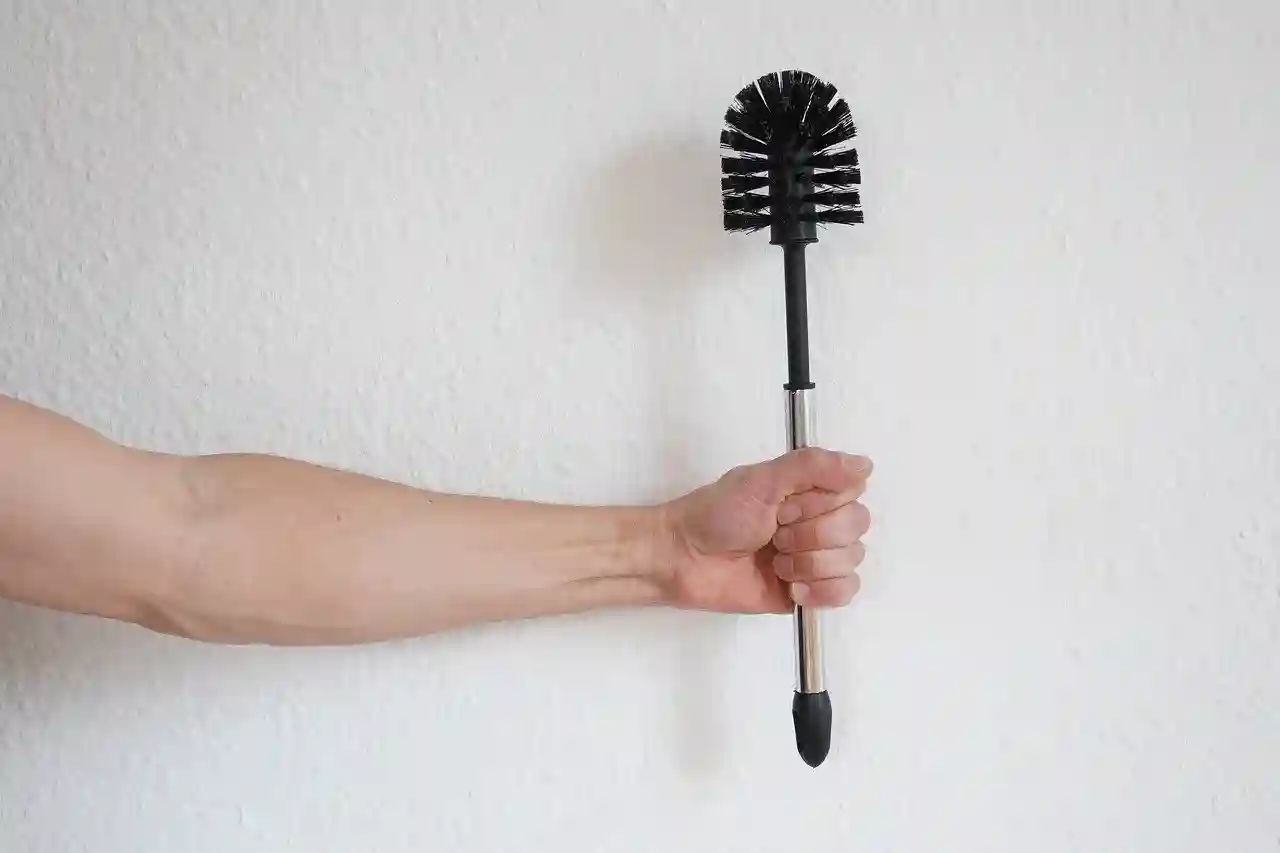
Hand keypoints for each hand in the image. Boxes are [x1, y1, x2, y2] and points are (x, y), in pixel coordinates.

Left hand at [656, 448, 872, 612]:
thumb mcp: (760, 480)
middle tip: (774, 534)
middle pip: (856, 527)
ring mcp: (816, 558)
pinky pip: (844, 593)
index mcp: (810, 490)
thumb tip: (865, 465)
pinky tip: (791, 588)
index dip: (822, 501)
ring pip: (851, 561)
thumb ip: (812, 467)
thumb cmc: (716, 514)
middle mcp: (819, 521)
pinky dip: (820, 591)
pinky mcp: (810, 592)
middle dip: (811, 534)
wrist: (683, 559)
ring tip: (774, 562)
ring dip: (808, 563)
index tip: (786, 505)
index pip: (853, 492)